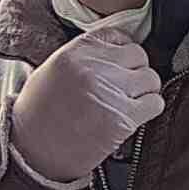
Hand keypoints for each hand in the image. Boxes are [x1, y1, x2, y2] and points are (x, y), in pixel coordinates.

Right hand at [11, 28, 163, 182]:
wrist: (32, 153)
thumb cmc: (39, 113)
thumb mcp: (54, 69)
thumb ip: (85, 55)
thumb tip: (116, 49)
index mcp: (77, 51)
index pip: (119, 36)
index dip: (123, 52)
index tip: (120, 64)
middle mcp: (95, 67)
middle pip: (139, 56)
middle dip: (135, 71)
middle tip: (125, 86)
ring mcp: (111, 91)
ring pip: (151, 78)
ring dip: (145, 90)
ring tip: (130, 101)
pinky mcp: (123, 118)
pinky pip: (155, 103)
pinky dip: (150, 108)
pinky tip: (136, 114)